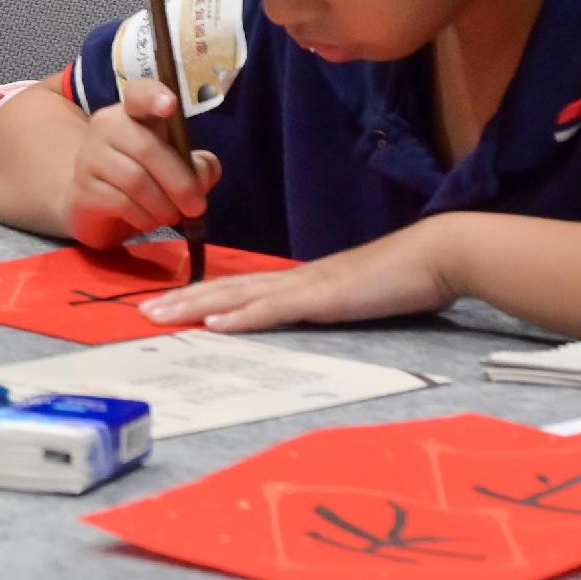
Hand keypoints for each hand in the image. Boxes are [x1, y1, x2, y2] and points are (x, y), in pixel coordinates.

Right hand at [62, 78, 216, 249]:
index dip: (154, 96)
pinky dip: (144, 218)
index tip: (170, 105)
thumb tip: (200, 174)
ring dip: (163, 206)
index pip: (139, 94)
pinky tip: (148, 220)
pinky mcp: (83, 188)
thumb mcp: (178, 169)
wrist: (94, 203)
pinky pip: (122, 203)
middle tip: (196, 207)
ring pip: (136, 180)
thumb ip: (199, 167)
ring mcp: (90, 156)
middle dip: (180, 183)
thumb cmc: (145, 179)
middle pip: (148, 149)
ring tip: (170, 216)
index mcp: (134, 113)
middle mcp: (107, 126)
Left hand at [154, 225, 454, 334]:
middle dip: (182, 300)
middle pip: (226, 289)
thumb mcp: (358, 297)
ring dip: (196, 306)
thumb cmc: (405, 278)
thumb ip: (332, 305)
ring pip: (239, 296)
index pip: (240, 289)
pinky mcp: (325, 298)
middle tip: (141, 312)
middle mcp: (296, 280)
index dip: (202, 295)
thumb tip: (315, 317)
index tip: (168, 304)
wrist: (439, 255)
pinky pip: (275, 309)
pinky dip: (242, 317)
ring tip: (160, 315)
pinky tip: (214, 324)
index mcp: (302, 282)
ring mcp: (308, 287)